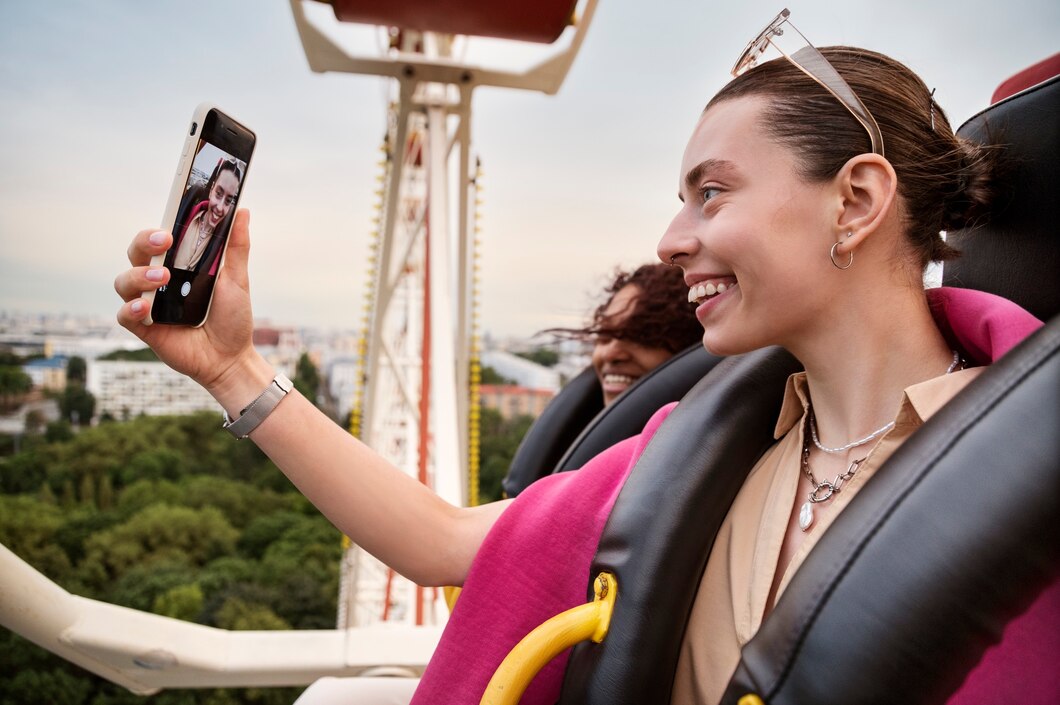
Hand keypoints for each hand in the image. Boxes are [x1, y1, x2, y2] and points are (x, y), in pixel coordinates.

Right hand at [114, 209, 259, 392]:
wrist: (231, 358)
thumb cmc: (233, 318)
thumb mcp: (238, 280)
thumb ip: (237, 247)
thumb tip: (243, 211)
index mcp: (178, 266)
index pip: (157, 240)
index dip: (156, 230)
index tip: (170, 227)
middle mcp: (158, 282)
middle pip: (136, 253)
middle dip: (144, 243)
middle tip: (163, 243)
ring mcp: (149, 304)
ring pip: (124, 281)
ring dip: (139, 276)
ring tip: (164, 280)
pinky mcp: (144, 328)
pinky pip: (124, 314)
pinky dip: (131, 308)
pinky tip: (146, 308)